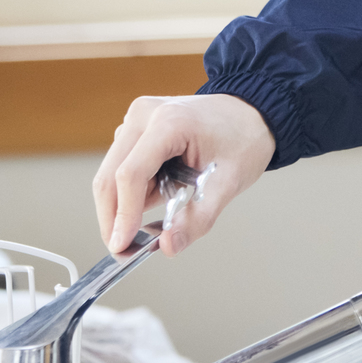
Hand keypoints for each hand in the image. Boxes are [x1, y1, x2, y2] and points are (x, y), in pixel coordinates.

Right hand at [92, 94, 276, 256]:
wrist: (251, 114)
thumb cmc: (243, 139)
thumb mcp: (228, 184)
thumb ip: (197, 220)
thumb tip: (168, 245)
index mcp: (169, 122)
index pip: (131, 174)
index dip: (123, 214)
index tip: (122, 245)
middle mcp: (145, 115)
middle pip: (110, 175)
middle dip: (113, 216)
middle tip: (124, 247)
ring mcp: (138, 118)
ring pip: (111, 173)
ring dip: (125, 203)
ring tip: (162, 210)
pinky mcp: (136, 128)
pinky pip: (122, 165)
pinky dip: (133, 189)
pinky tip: (162, 191)